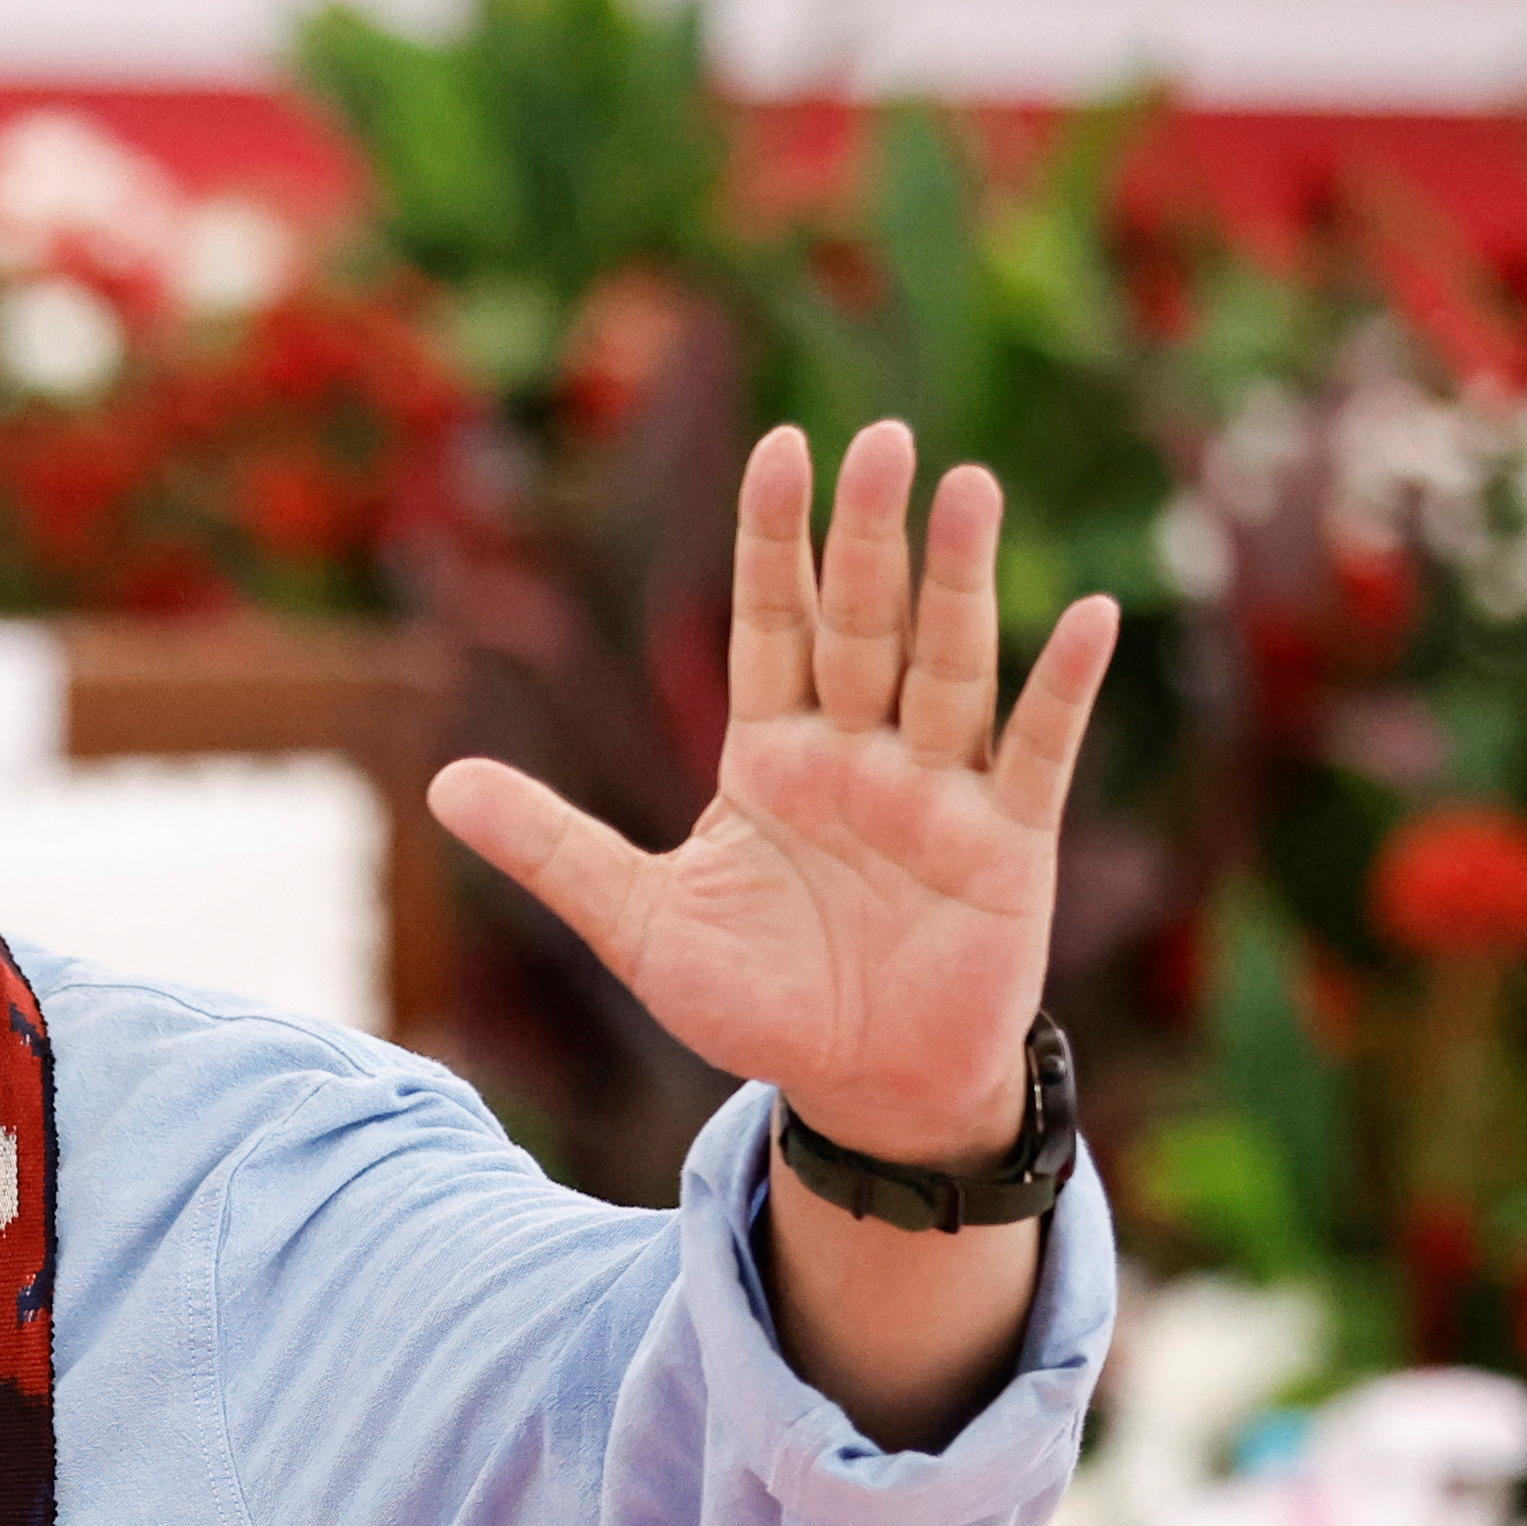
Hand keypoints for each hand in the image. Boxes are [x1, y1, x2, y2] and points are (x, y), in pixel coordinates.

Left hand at [428, 419, 1112, 1168]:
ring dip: (960, 583)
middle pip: (863, 625)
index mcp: (770, 756)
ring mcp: (937, 792)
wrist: (858, 1086)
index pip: (771, 624)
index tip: (779, 447)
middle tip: (887, 439)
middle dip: (869, 536)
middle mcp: (859, 754)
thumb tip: (438, 783)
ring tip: (971, 488)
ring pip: (949, 668)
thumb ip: (552, 848)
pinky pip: (1037, 753)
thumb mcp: (639, 924)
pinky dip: (1061, 689)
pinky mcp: (1005, 845)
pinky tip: (1088, 615)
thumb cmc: (757, 1000)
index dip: (774, 541)